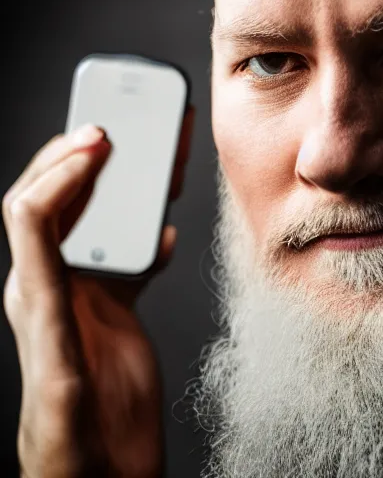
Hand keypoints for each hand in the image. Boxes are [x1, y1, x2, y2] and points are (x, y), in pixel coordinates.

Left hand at [2, 107, 193, 476]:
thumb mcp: (59, 364)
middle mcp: (55, 286)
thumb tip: (42, 222)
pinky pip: (129, 260)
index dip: (62, 168)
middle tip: (115, 127)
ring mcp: (87, 296)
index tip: (99, 138)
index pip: (32, 211)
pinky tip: (163, 230)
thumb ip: (47, 295)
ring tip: (141, 162)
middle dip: (84, 159)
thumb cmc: (73, 439)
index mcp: (34, 294)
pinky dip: (146, 236)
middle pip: (62, 206)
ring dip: (117, 190)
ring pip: (98, 226)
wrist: (100, 476)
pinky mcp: (114, 310)